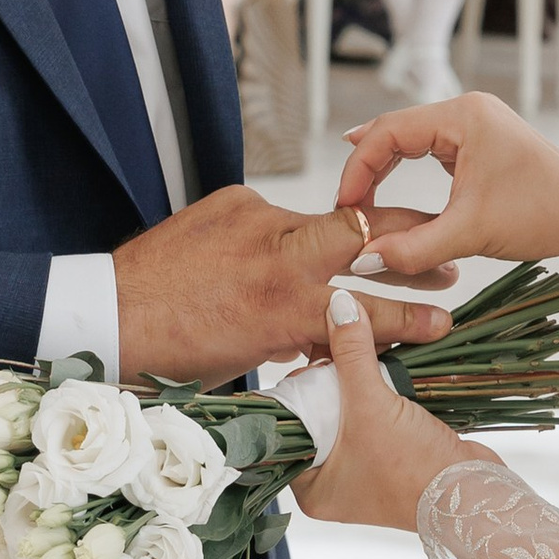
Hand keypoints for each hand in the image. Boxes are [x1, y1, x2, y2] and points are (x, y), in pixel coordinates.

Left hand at [111, 185, 450, 383]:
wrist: (111, 312)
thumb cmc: (176, 353)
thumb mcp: (251, 358)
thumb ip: (298, 337)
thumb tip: (332, 330)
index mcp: (285, 311)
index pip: (368, 313)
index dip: (411, 318)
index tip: (444, 320)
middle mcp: (279, 259)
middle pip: (369, 237)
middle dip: (413, 247)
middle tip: (446, 259)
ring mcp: (259, 220)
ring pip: (324, 224)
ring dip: (353, 238)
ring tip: (387, 247)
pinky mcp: (237, 200)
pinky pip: (278, 216)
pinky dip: (284, 235)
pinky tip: (277, 252)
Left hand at [292, 286, 483, 531]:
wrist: (472, 494)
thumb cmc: (412, 467)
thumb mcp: (371, 405)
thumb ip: (351, 353)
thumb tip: (339, 305)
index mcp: (312, 488)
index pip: (288, 428)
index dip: (298, 389)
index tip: (310, 355)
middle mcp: (333, 482)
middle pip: (319, 415)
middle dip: (331, 379)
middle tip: (338, 346)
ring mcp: (365, 471)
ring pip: (350, 412)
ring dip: (359, 382)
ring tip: (363, 349)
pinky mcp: (393, 456)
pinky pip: (376, 416)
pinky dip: (381, 392)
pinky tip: (386, 364)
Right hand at [335, 88, 558, 290]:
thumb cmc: (543, 215)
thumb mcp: (471, 233)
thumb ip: (413, 249)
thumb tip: (363, 259)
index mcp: (465, 116)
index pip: (388, 130)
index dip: (358, 168)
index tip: (343, 205)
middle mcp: (469, 110)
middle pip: (395, 129)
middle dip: (366, 167)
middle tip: (344, 205)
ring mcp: (477, 124)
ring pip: (412, 139)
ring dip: (384, 168)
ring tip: (357, 199)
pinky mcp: (483, 143)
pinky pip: (431, 149)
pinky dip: (407, 170)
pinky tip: (387, 186)